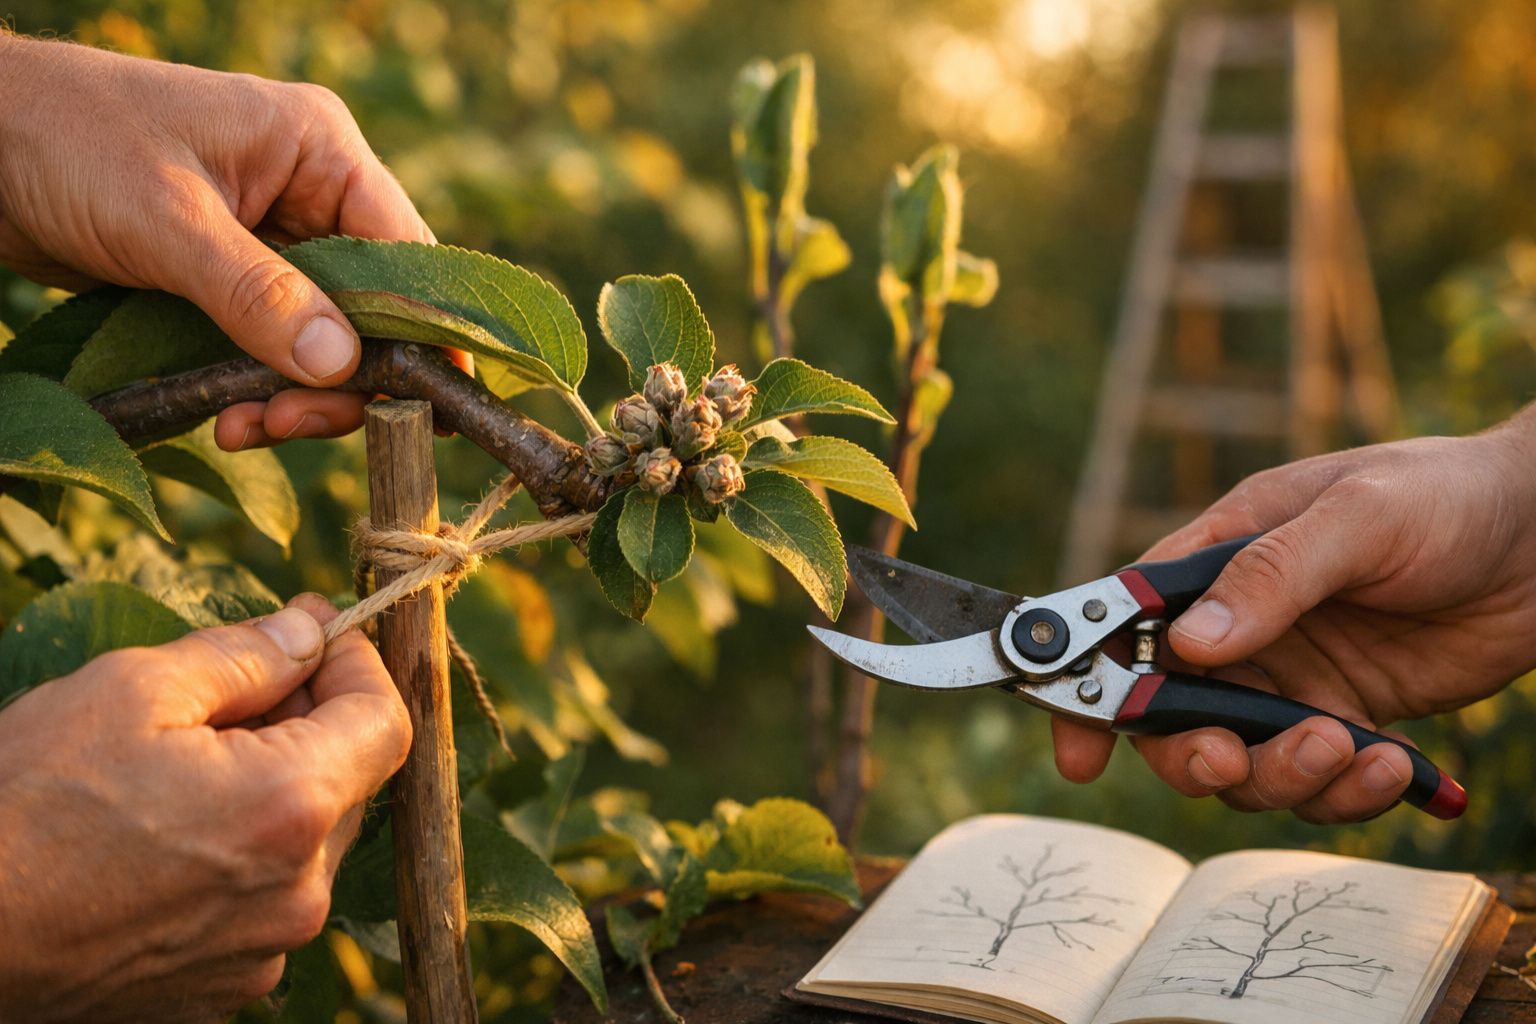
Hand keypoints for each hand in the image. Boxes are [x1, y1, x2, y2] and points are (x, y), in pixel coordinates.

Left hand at [0, 34, 467, 448]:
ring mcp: (272, 239)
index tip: (434, 402)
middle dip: (343, 378)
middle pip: (373, 309)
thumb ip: (256, 294)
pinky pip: (272, 349)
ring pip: (324, 340)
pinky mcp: (231, 279)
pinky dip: (259, 390)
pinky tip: (227, 417)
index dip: (427, 330)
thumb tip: (340, 365)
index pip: (406, 251)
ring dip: (295, 395)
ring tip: (246, 426)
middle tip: (293, 423)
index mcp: (319, 151)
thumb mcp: (167, 220)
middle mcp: (310, 194)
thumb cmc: (70, 143)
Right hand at [0, 595, 409, 1021]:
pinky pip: (265, 901)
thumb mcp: (131, 690)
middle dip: (311, 723)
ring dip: (275, 789)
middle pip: (349, 782)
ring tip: (190, 762)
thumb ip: (244, 656)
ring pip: (308, 843)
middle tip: (244, 686)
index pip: (388, 722)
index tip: (321, 637)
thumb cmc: (25, 804)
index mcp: (291, 806)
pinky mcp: (223, 989)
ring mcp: (264, 950)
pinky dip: (242, 854)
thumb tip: (310, 632)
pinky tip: (172, 832)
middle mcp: (297, 892)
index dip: (359, 668)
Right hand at [1053, 411, 1535, 821]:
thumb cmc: (1446, 496)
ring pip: (1243, 762)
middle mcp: (1240, 628)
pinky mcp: (1345, 718)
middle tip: (1232, 762)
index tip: (1080, 751)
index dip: (1086, 686)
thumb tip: (1191, 644)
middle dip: (1192, 754)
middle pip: (1170, 716)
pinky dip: (1346, 791)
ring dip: (1282, 776)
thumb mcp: (1358, 516)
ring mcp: (1291, 679)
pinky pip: (1318, 780)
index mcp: (1215, 560)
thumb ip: (1272, 575)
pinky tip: (1397, 769)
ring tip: (1349, 749)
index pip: (1123, 624)